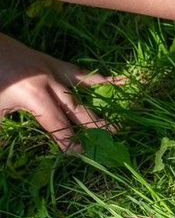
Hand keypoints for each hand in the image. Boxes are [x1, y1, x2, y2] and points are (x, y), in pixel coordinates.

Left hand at [0, 34, 121, 151]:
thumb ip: (2, 130)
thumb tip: (5, 154)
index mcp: (34, 96)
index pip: (57, 124)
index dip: (68, 140)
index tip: (80, 152)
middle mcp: (50, 83)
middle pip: (76, 109)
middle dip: (93, 126)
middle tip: (110, 140)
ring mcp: (54, 71)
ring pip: (84, 90)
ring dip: (102, 105)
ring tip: (118, 119)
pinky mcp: (54, 63)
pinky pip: (81, 73)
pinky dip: (100, 79)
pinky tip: (119, 81)